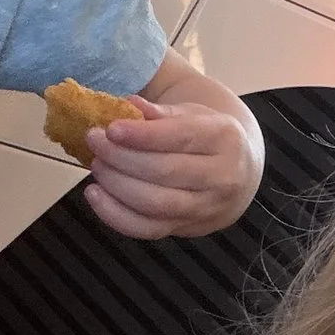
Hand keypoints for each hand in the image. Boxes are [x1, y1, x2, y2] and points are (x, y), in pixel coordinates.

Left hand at [85, 94, 262, 239]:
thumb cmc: (209, 139)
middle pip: (163, 171)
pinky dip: (114, 214)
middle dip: (121, 157)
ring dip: (115, 184)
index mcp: (225, 139)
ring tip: (97, 164)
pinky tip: (95, 194)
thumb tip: (130, 105)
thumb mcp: (194, 115)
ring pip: (153, 202)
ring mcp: (206, 208)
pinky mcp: (186, 229)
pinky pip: (145, 228)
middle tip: (94, 141)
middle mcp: (222, 177)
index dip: (142, 135)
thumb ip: (161, 112)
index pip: (181, 137)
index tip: (111, 128)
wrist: (239, 175)